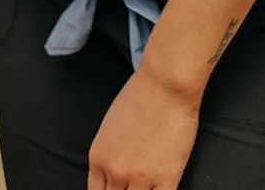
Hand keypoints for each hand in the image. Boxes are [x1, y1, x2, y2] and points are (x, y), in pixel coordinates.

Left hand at [88, 66, 200, 189]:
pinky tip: (161, 189)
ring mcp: (140, 177)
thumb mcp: (110, 126)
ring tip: (147, 186)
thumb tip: (114, 170)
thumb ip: (109, 152)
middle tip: (132, 187)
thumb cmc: (139, 96)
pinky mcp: (166, 179)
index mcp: (98, 157)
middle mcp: (115, 171)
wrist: (164, 85)